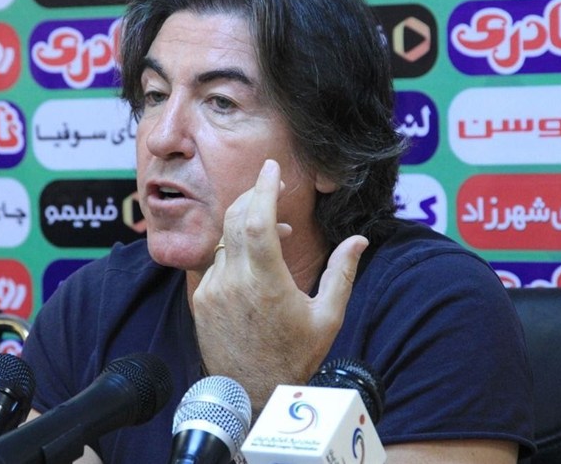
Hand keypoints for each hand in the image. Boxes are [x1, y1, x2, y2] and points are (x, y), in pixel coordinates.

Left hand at [192, 159, 367, 412]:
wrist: (251, 393)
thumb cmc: (295, 357)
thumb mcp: (328, 317)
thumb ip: (343, 273)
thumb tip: (359, 240)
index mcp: (267, 283)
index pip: (257, 220)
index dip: (263, 189)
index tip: (271, 167)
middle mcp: (234, 282)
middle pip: (235, 218)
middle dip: (254, 194)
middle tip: (274, 185)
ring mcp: (212, 290)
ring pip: (225, 238)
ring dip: (248, 223)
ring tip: (279, 230)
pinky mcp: (201, 299)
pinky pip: (217, 261)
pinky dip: (235, 249)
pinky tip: (256, 259)